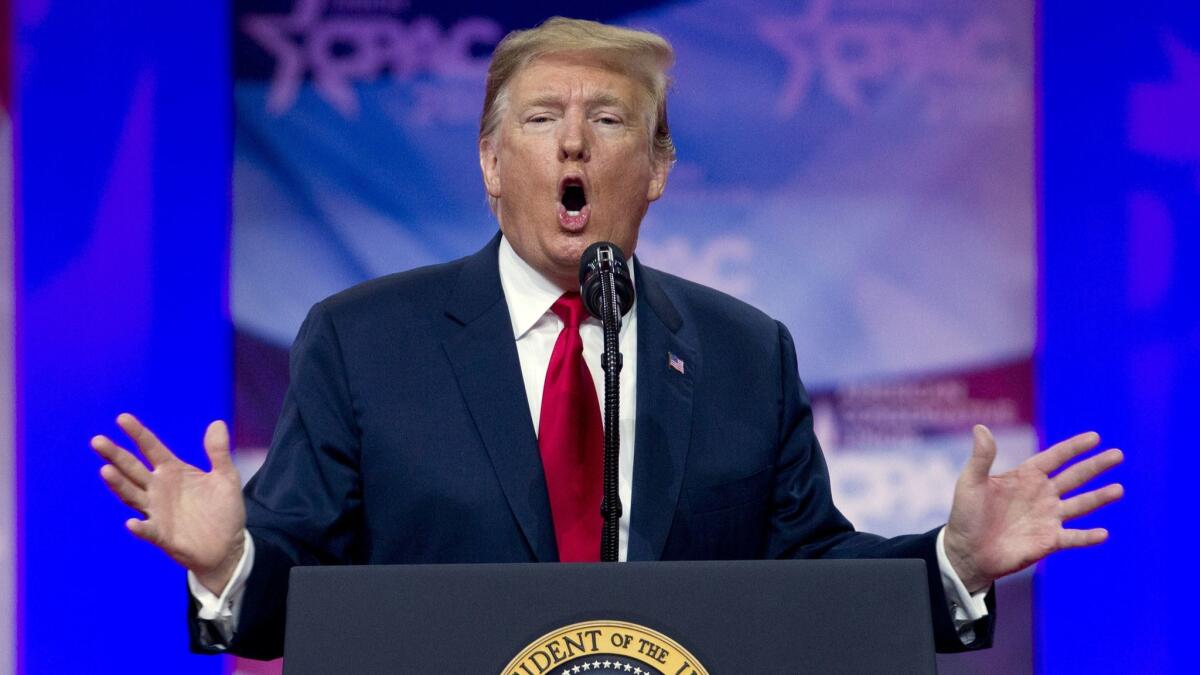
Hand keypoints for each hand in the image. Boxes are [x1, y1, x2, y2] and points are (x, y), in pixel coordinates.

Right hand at [91, 413, 246, 593]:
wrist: (228, 546)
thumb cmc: (223, 510)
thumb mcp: (225, 478)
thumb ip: (218, 452)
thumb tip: (217, 423)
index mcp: (173, 471)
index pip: (152, 448)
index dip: (138, 434)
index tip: (122, 418)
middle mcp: (159, 489)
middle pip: (133, 469)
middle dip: (116, 455)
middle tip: (97, 441)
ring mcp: (157, 512)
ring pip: (132, 495)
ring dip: (119, 485)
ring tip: (105, 471)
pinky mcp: (162, 535)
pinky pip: (148, 530)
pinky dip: (139, 527)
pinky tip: (131, 522)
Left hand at [943, 425, 1123, 592]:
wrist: (966, 551)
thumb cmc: (966, 515)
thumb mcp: (971, 482)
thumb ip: (981, 457)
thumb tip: (980, 428)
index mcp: (1025, 477)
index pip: (1054, 457)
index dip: (1074, 447)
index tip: (1095, 437)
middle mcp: (1041, 495)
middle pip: (1074, 477)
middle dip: (1095, 466)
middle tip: (1118, 454)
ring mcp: (1048, 518)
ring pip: (1080, 504)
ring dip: (1099, 497)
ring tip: (1119, 489)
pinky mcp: (1049, 541)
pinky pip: (1073, 537)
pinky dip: (1088, 536)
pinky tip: (1103, 533)